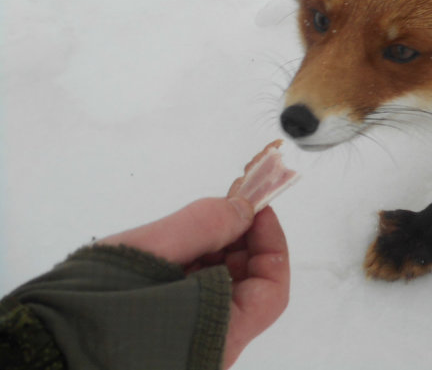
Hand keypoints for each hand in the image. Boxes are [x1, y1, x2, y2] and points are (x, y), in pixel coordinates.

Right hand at [100, 197, 289, 368]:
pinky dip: (192, 270)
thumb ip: (206, 224)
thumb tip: (244, 208)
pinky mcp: (165, 340)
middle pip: (247, 290)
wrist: (37, 347)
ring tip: (195, 225)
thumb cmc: (95, 303)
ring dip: (215, 253)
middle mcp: (211, 350)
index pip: (271, 289)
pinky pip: (193, 301)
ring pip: (219, 293)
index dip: (270, 242)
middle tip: (228, 205)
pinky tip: (176, 247)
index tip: (256, 206)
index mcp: (219, 337)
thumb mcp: (155, 250)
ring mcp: (188, 348)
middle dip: (241, 242)